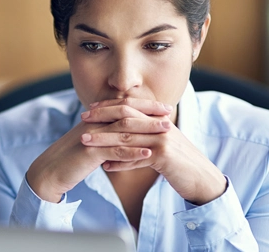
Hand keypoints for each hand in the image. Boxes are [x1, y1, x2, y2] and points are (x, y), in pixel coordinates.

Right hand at [26, 99, 170, 202]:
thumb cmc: (70, 158)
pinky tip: (149, 154)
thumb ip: (104, 134)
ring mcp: (92, 137)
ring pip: (123, 130)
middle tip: (169, 114)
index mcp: (94, 119)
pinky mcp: (89, 153)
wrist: (49, 171)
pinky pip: (114, 151)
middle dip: (149, 113)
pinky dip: (133, 152)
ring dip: (147, 130)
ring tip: (167, 132)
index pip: (122, 106)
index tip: (163, 107)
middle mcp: (93, 123)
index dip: (144, 105)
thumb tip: (122, 131)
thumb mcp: (89, 142)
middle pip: (125, 113)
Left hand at [81, 98, 226, 204]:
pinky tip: (105, 167)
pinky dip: (120, 162)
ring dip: (103, 139)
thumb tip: (119, 137)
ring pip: (127, 137)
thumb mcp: (159, 145)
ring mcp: (163, 140)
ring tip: (85, 142)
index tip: (90, 109)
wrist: (202, 179)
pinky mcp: (165, 156)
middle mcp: (160, 125)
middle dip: (101, 117)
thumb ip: (142, 137)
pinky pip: (136, 158)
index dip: (108, 106)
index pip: (130, 107)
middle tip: (82, 119)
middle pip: (126, 117)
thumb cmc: (178, 163)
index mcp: (158, 119)